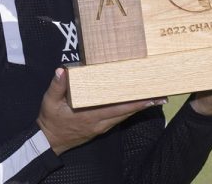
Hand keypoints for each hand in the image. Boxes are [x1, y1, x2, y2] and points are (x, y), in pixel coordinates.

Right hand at [36, 68, 166, 154]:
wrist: (49, 140)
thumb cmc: (51, 119)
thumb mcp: (49, 102)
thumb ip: (57, 86)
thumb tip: (62, 71)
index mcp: (90, 115)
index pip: (117, 108)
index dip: (135, 103)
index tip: (150, 97)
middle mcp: (100, 122)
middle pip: (126, 113)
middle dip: (144, 104)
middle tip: (161, 95)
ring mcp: (101, 126)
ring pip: (124, 116)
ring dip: (139, 107)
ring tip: (155, 98)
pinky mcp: (101, 127)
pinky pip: (118, 117)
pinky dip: (129, 111)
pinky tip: (138, 104)